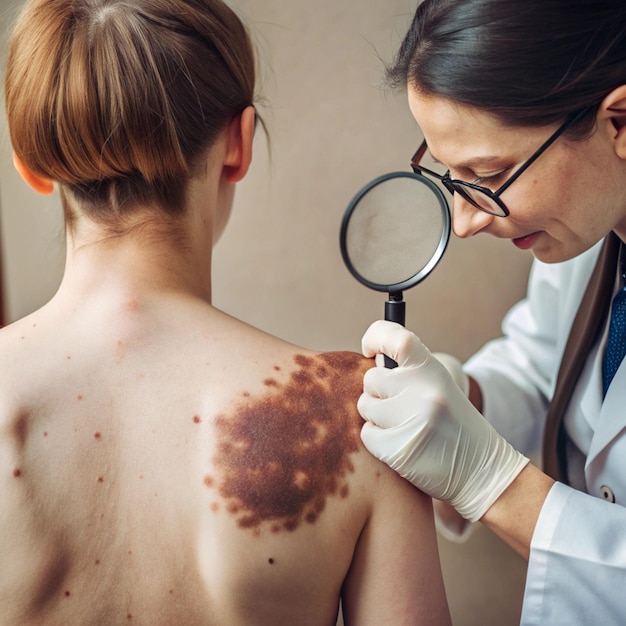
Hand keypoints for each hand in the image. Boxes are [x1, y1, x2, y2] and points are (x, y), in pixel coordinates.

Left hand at [358, 320, 528, 522]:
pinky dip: (378, 441)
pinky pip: (367, 435)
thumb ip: (407, 373)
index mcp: (433, 370)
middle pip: (370, 379)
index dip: (375, 337)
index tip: (369, 349)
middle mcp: (424, 390)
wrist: (483, 471)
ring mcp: (412, 420)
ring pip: (365, 406)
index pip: (397, 338)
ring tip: (403, 426)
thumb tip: (369, 362)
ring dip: (376, 417)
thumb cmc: (453, 424)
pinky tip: (402, 444)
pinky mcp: (400, 449)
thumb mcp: (439, 386)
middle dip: (377, 393)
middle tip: (398, 407)